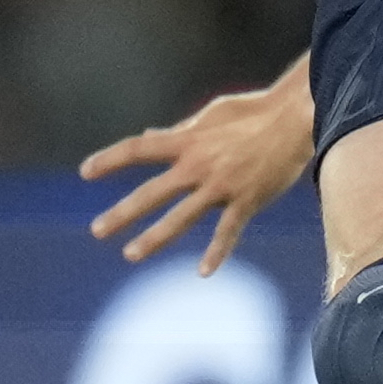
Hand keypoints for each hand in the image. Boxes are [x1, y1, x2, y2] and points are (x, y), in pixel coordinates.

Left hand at [79, 72, 315, 272]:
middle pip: (152, 192)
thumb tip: (150, 135)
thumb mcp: (212, 114)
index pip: (138, 149)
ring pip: (181, 218)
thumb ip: (181, 130)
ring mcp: (221, 186)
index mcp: (188, 141)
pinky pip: (228, 232)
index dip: (110, 159)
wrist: (297, 119)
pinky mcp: (246, 201)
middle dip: (123, 213)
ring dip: (154, 237)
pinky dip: (216, 252)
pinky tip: (203, 272)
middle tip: (98, 230)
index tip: (85, 172)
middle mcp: (198, 166)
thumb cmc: (256, 111)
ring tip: (131, 254)